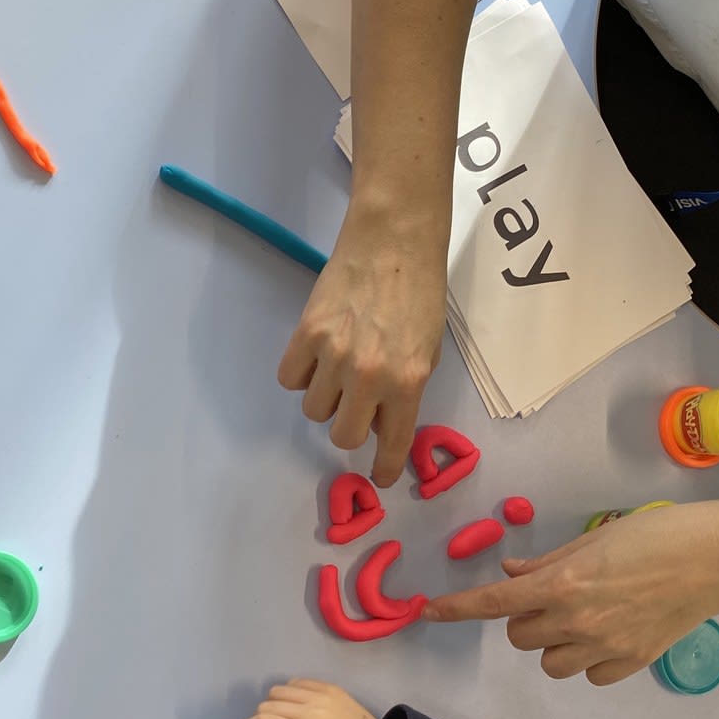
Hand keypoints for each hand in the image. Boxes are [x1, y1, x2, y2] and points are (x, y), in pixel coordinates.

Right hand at [276, 230, 445, 481]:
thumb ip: (406, 388)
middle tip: (357, 404)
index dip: (383, 467)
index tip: (379, 477)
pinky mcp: (305, 334)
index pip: (390, 443)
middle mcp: (369, 375)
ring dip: (326, 399)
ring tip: (337, 370)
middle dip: (349, 427)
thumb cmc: (420, 292)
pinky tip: (317, 355)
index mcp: (407, 381)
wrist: (394, 241)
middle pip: (341, 435)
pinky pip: (290, 379)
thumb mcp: (429, 349)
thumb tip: (380, 420)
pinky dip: (301, 375)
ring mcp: (333, 355)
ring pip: (313, 409)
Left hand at [423, 500, 718, 683]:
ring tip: (582, 616)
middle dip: (525, 617)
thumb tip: (512, 572)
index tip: (428, 612)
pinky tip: (609, 633)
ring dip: (552, 641)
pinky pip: (587, 674)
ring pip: (548, 661)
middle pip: (519, 635)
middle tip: (554, 594)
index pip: (494, 603)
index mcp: (563, 584)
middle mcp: (577, 621)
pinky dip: (587, 657)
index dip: (456, 609)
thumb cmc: (659, 534)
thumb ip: (549, 562)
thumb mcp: (596, 538)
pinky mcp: (631, 663)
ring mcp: (605, 647)